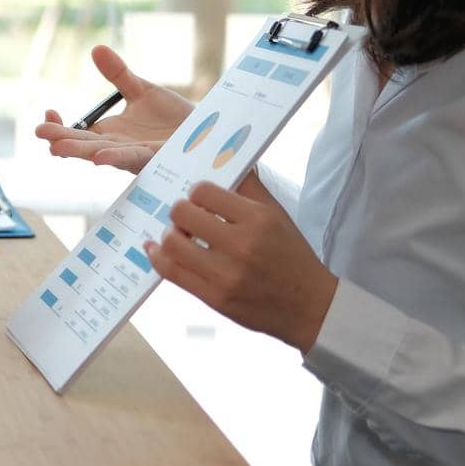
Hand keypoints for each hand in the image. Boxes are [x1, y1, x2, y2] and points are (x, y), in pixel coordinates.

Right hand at [33, 45, 193, 173]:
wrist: (209, 134)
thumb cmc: (174, 118)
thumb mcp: (142, 91)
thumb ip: (119, 74)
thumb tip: (96, 48)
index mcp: (110, 133)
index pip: (76, 132)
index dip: (59, 126)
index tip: (48, 113)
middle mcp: (117, 147)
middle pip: (82, 145)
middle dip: (60, 139)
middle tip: (40, 132)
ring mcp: (134, 156)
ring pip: (101, 155)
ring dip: (79, 152)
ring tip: (57, 147)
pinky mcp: (154, 160)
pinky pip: (131, 160)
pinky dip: (114, 158)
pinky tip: (100, 156)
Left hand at [145, 180, 338, 352]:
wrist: (310, 307)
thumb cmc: (291, 256)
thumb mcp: (277, 215)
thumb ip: (249, 187)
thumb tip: (224, 158)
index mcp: (258, 219)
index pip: (203, 191)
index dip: (196, 194)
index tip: (200, 201)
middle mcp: (241, 245)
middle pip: (182, 213)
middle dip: (179, 212)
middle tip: (185, 219)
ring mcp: (226, 274)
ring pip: (171, 243)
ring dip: (168, 235)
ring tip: (177, 236)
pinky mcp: (214, 297)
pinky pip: (171, 271)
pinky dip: (156, 256)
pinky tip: (154, 249)